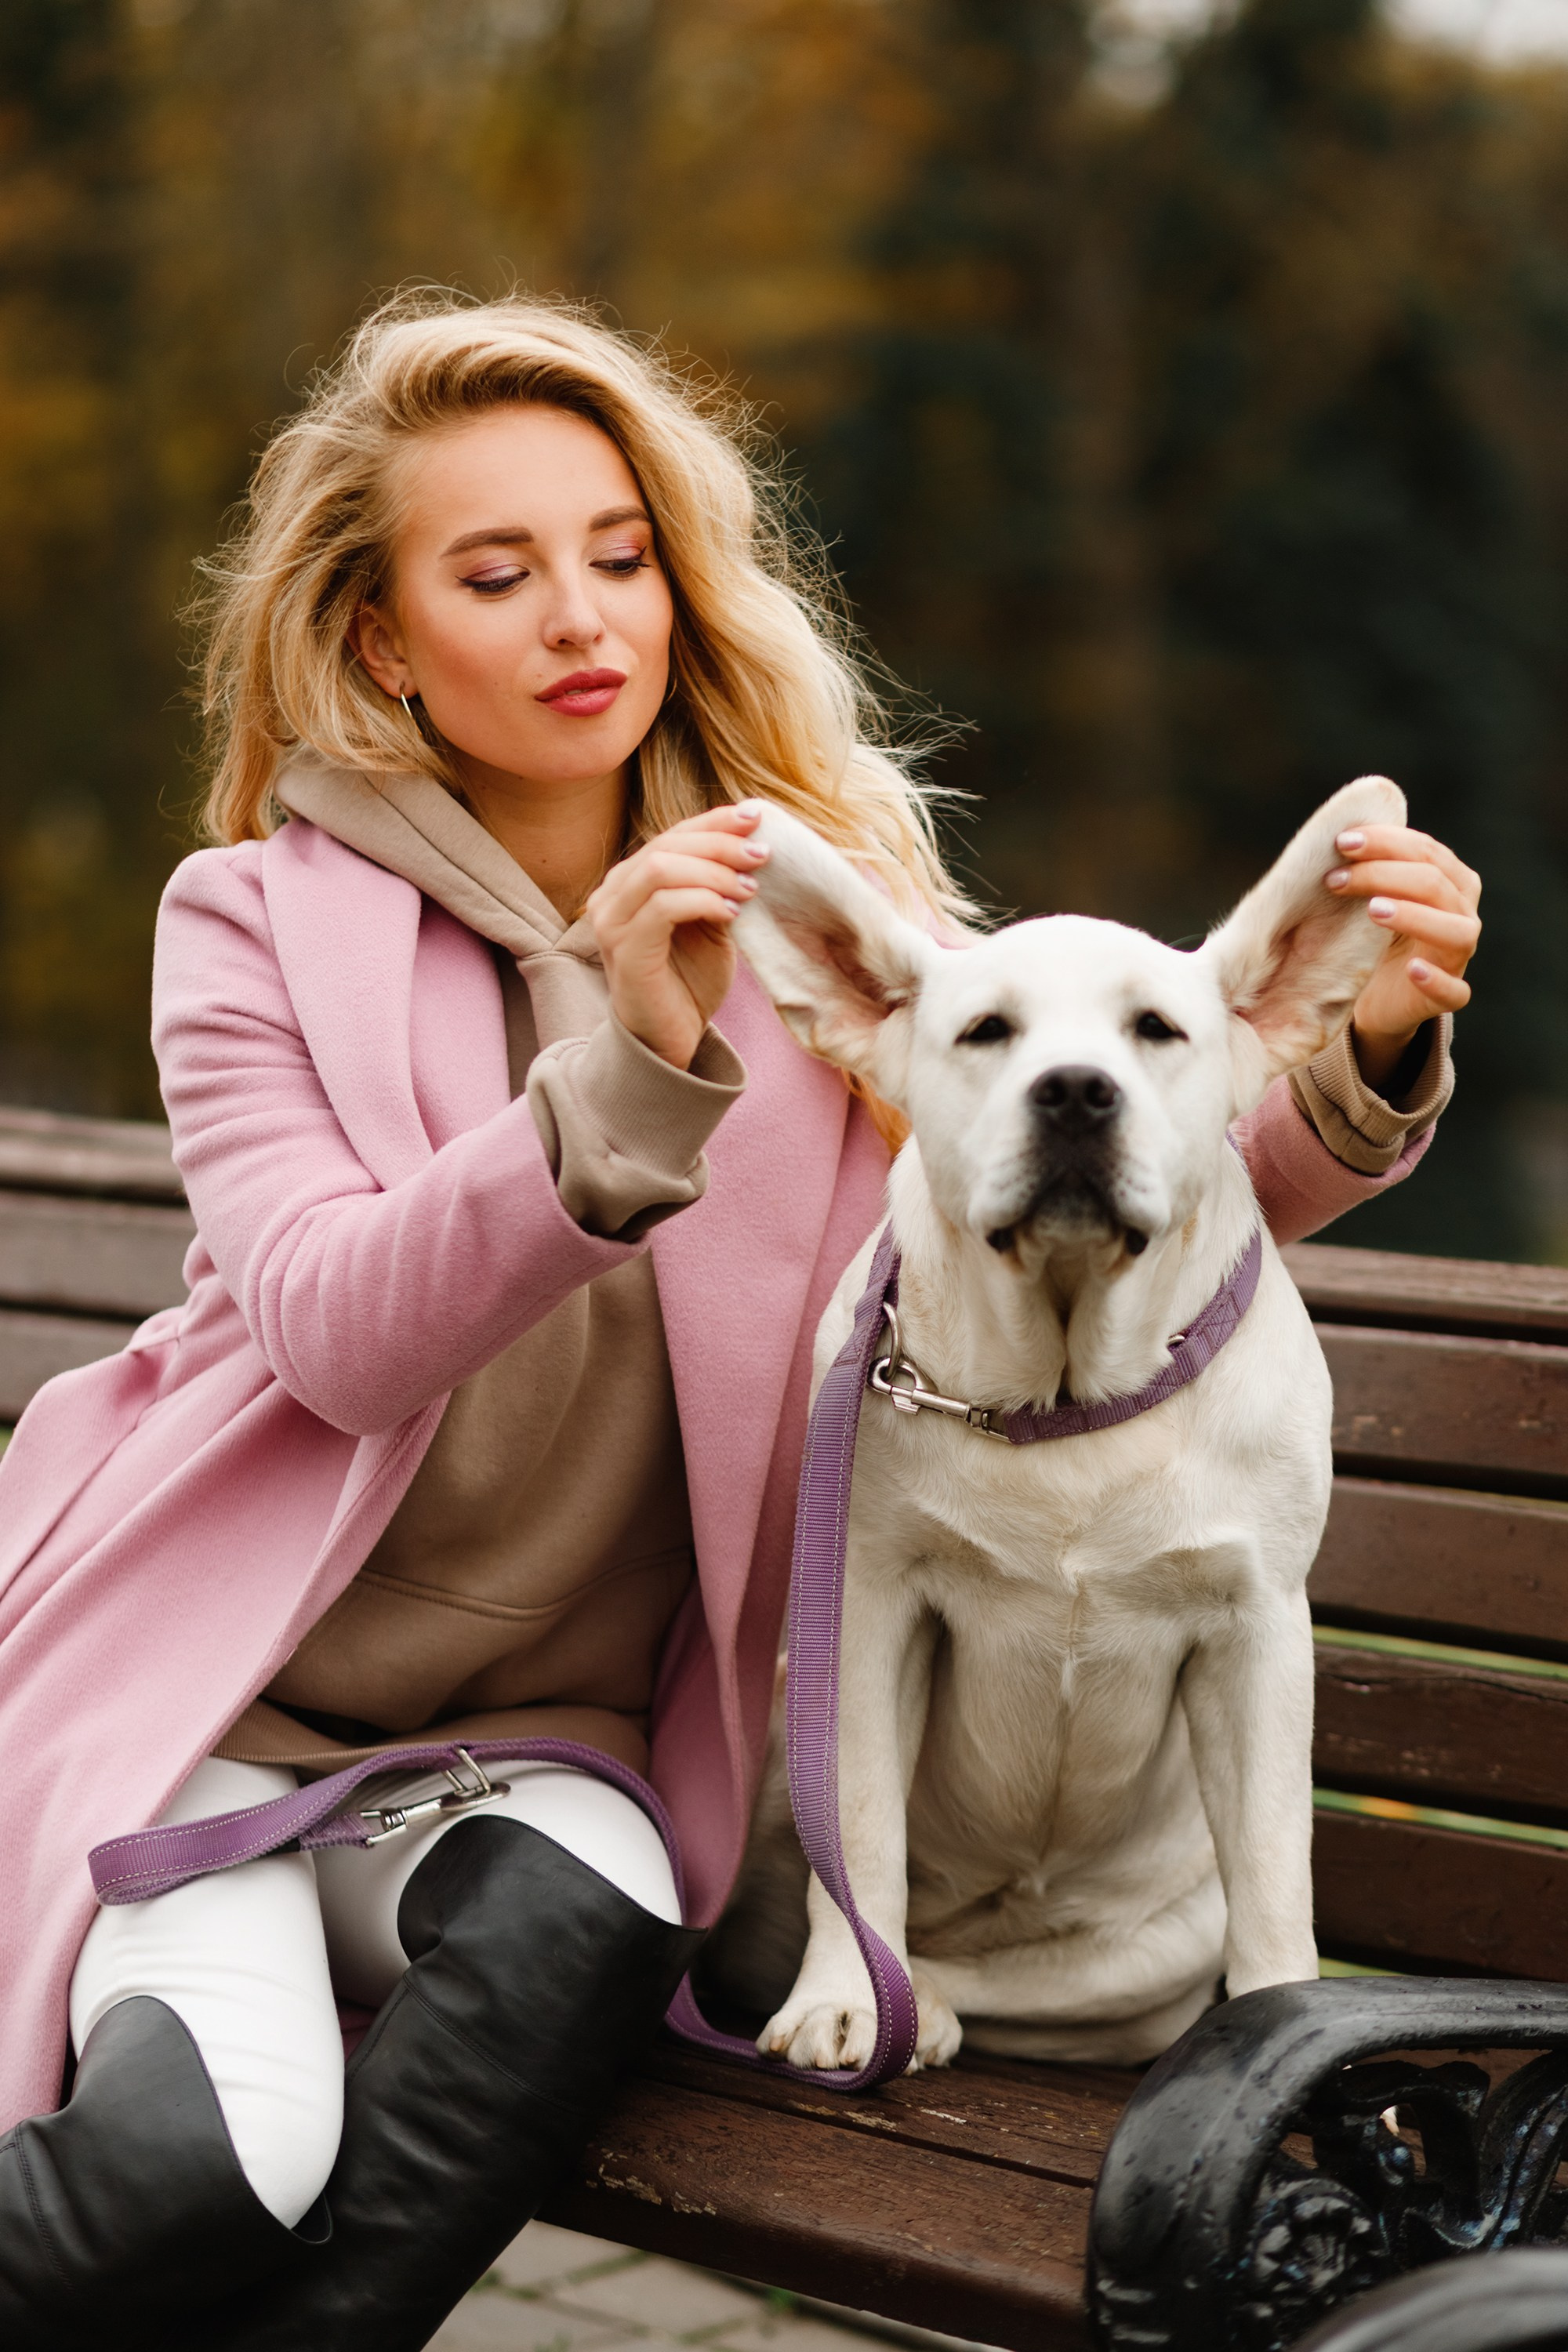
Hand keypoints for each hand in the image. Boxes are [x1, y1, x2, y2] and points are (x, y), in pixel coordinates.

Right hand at [586, 802, 769, 1067]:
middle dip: (720, 843)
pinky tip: (731, 914)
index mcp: (630, 881)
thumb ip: (717, 885)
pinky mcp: (624, 949)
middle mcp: (612, 894)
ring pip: (661, 869)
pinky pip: (663, 907)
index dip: (715, 821)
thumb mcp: (710, 923)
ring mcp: (612, 921)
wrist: (669, 1039)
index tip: (757, 817)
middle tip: (761, 854)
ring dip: (713, 872)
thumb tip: (752, 843)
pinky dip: (703, 901)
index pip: (672, 835)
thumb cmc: (689, 981)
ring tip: (749, 888)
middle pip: (667, 844)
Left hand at [1325, 824, 1480, 1091]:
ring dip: (1415, 917)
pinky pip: (1454, 991)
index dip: (1386, 841)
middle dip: (1383, 874)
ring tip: (1373, 910)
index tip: (1342, 841)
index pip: (1426, 851)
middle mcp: (1462, 914)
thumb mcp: (1373, 899)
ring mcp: (1459, 956)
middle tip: (1337, 878)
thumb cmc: (1374, 937)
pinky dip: (1436, 979)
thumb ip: (1369, 870)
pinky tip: (1413, 970)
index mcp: (1451, 881)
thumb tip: (1337, 834)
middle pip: (1435, 884)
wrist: (1377, 997)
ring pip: (1456, 932)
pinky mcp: (1448, 997)